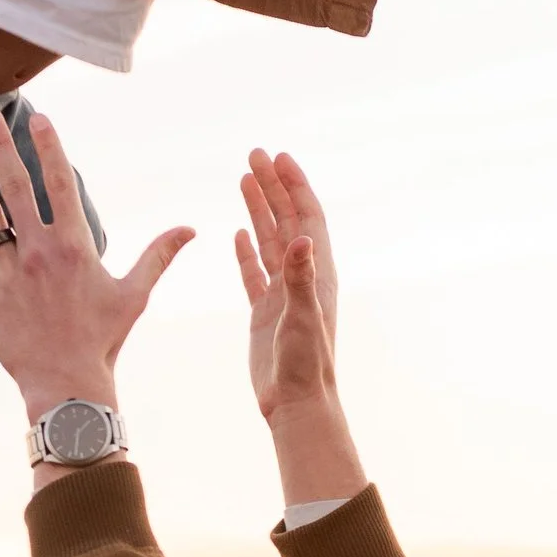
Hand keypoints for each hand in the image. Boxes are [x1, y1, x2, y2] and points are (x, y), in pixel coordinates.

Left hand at [0, 110, 191, 447]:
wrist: (66, 386)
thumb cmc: (103, 341)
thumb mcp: (134, 295)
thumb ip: (158, 256)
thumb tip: (190, 229)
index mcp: (75, 247)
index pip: (60, 184)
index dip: (49, 148)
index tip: (38, 119)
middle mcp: (39, 253)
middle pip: (16, 188)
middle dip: (0, 147)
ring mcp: (10, 273)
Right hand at [235, 149, 366, 513]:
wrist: (295, 401)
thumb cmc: (304, 363)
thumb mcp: (303, 315)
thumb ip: (300, 276)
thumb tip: (300, 239)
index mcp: (317, 273)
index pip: (307, 217)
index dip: (294, 186)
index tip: (278, 159)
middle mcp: (301, 277)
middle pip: (286, 220)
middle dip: (272, 186)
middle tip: (254, 155)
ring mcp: (282, 293)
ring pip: (268, 240)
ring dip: (258, 209)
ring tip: (244, 179)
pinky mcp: (264, 312)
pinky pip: (254, 272)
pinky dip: (247, 250)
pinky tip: (240, 232)